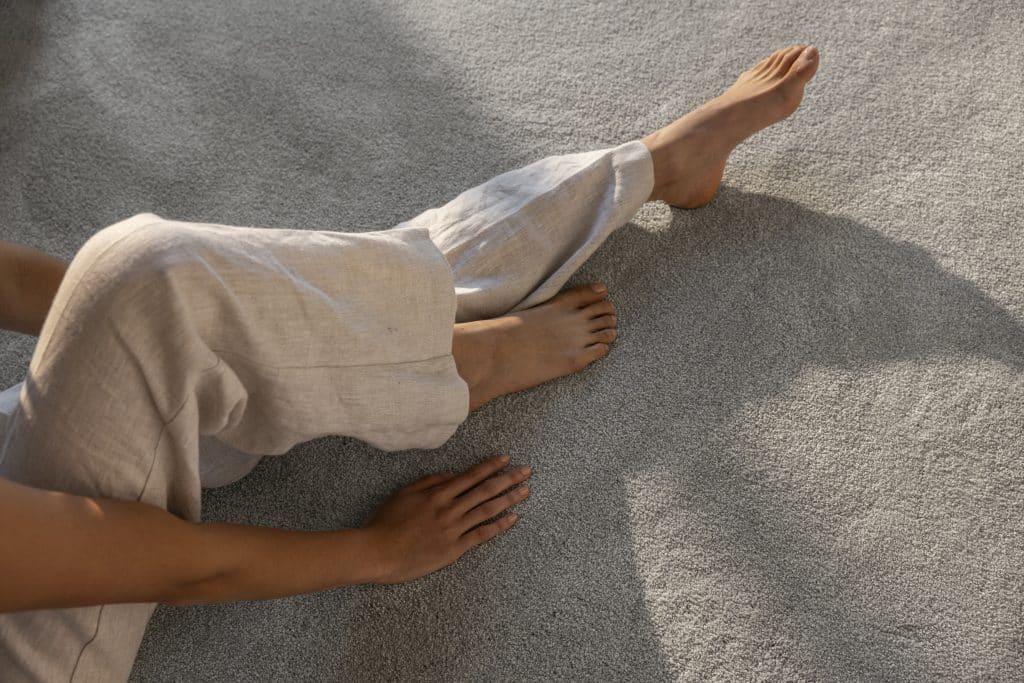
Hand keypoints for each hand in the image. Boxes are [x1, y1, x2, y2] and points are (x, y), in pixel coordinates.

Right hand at [364, 454, 531, 583]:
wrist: (378, 552)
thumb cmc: (387, 522)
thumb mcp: (404, 492)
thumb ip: (429, 481)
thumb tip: (452, 474)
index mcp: (438, 493)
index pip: (471, 475)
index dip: (491, 466)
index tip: (506, 459)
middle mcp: (449, 508)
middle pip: (485, 490)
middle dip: (508, 478)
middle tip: (527, 471)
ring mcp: (453, 529)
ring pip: (488, 510)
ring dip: (509, 499)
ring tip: (526, 491)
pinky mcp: (453, 549)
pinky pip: (481, 535)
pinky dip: (499, 526)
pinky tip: (513, 519)